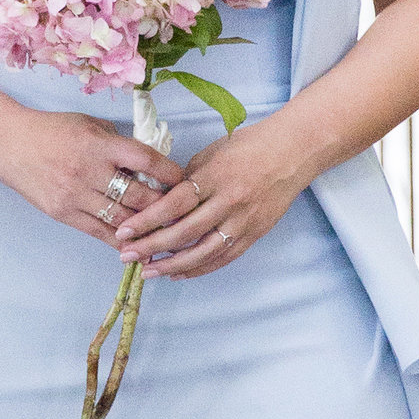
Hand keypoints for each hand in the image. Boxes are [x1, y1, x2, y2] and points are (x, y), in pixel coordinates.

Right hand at [0, 107, 175, 247]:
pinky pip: (100, 233)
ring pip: (122, 220)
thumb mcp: (91, 126)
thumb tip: (152, 165)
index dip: (170, 174)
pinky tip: (138, 247)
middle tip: (182, 214)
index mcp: (100, 144)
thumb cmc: (54, 130)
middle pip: (138, 197)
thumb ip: (120, 145)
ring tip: (166, 232)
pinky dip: (122, 242)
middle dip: (164, 207)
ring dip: (146, 228)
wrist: (8, 143)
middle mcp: (89, 170)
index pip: (146, 161)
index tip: (185, 182)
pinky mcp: (63, 213)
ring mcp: (75, 195)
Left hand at [113, 119, 305, 277]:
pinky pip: (223, 257)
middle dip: (152, 246)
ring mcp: (244, 220)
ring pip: (203, 251)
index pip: (174, 204)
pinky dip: (200, 268)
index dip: (147, 220)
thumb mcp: (212, 152)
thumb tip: (162, 201)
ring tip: (148, 272)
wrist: (294, 152)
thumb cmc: (249, 145)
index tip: (124, 231)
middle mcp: (229, 201)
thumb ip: (188, 178)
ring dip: (172, 265)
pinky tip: (178, 273)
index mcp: (215, 176)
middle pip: (184, 231)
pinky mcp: (255, 233)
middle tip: (127, 256)